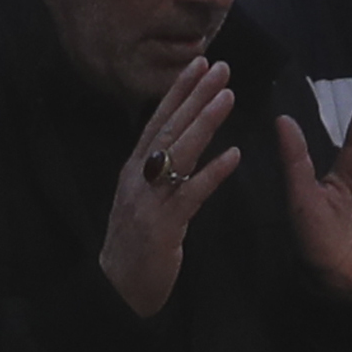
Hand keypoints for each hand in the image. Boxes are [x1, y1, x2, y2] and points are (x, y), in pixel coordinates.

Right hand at [101, 59, 238, 316]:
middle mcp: (138, 178)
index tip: (198, 61)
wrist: (117, 290)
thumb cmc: (136, 245)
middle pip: (169, 128)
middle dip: (195, 95)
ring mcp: (148, 200)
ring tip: (229, 96)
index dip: (178, 90)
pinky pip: (191, 195)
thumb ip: (158, 171)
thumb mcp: (142, 199)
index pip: (157, 120)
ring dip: (205, 123)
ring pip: (179, 154)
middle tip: (220, 65)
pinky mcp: (163, 227)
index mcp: (134, 169)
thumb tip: (178, 140)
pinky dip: (212, 174)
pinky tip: (234, 156)